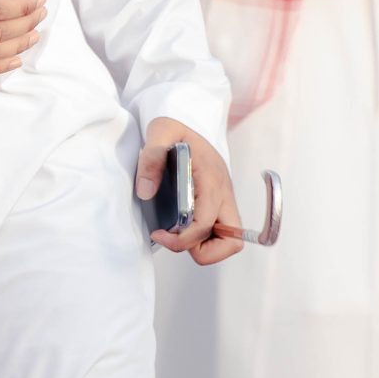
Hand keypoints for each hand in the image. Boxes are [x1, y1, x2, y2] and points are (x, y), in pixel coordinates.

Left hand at [136, 119, 241, 262]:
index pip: (206, 222)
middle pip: (232, 241)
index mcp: (211, 179)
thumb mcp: (161, 131)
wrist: (189, 126)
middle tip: (172, 238)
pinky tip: (182, 228)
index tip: (159, 233)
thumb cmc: (176, 131)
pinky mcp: (220, 206)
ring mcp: (225, 202)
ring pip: (230, 242)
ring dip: (204, 247)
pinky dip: (204, 240)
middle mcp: (224, 194)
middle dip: (202, 251)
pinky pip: (222, 235)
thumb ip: (152, 158)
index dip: (183, 238)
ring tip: (177, 234)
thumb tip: (146, 191)